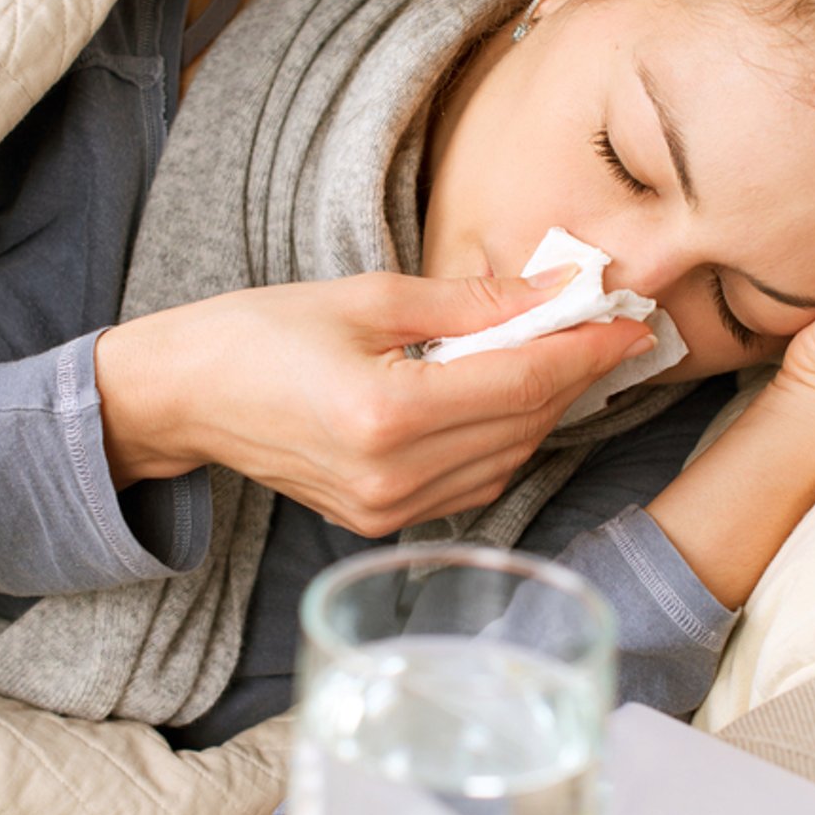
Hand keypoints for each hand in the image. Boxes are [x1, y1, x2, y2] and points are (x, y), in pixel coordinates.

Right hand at [94, 269, 654, 536]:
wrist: (185, 396)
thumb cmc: (261, 332)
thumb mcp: (368, 297)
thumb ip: (471, 303)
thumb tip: (555, 292)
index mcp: (386, 413)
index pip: (522, 383)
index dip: (585, 351)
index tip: (629, 321)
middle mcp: (393, 476)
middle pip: (523, 425)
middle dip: (573, 375)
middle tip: (605, 328)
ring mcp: (387, 510)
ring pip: (507, 460)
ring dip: (544, 409)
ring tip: (562, 356)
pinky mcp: (381, 522)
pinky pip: (472, 484)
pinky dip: (504, 440)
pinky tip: (510, 398)